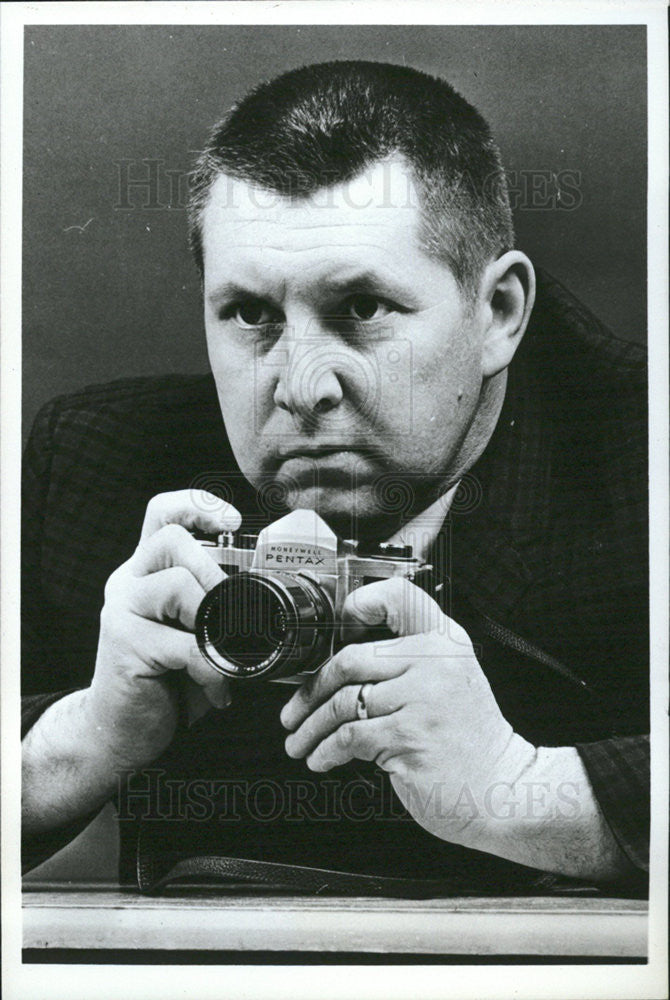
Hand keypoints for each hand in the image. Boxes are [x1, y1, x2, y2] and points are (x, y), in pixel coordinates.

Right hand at [85, 490, 241, 768]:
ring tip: (224, 654)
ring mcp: (122, 611)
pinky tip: (219, 691)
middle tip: (232, 614)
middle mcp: (128, 582)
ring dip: (215, 621)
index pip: (162, 514)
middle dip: (214, 572)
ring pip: (177, 585)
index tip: (234, 521)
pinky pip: (185, 646)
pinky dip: (213, 670)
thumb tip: (275, 601)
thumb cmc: (166, 681)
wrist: (119, 731)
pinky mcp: (124, 646)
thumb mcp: (196, 636)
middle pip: (172, 541)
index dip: (198, 506)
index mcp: (146, 572)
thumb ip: (219, 611)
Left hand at [280, 578, 534, 848]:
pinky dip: (326, 749)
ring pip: (342, 703)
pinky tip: (321, 758)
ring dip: (310, 727)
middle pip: (350, 659)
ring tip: (300, 741)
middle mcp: (435, 661)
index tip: (338, 627)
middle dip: (311, 690)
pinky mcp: (409, 736)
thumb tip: (339, 668)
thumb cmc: (470, 740)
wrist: (506, 787)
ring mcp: (423, 698)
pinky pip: (349, 736)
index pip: (398, 597)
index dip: (360, 604)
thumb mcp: (451, 682)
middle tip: (294, 711)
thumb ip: (409, 664)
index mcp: (445, 641)